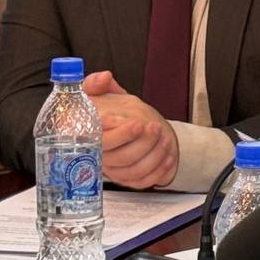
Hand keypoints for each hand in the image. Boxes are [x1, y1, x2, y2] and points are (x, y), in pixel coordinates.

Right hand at [83, 71, 177, 188]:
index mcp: (91, 138)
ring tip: (165, 137)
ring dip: (154, 155)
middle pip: (121, 158)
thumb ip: (98, 84)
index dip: (121, 134)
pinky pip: (143, 181)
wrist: (129, 127)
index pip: (102, 142)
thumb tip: (104, 77)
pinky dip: (159, 170)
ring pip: (134, 170)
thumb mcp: (103, 94)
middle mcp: (102, 157)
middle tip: (155, 127)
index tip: (137, 122)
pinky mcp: (128, 179)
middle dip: (142, 143)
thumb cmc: (113, 111)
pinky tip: (169, 156)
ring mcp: (115, 171)